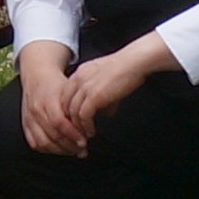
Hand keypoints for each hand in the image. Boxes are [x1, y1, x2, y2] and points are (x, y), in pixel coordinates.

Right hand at [15, 40, 86, 156]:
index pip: (58, 122)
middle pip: (52, 135)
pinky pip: (34, 143)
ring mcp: (29, 118)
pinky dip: (47, 149)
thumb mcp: (70, 88)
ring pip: (42, 142)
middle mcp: (36, 109)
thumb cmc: (56, 83)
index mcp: (48, 99)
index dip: (72, 134)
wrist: (36, 75)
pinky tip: (59, 149)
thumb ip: (81, 103)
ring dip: (60, 150)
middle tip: (83, 150)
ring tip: (73, 151)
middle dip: (70, 146)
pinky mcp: (25, 124)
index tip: (85, 140)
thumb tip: (97, 117)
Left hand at [61, 32, 177, 137]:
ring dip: (77, 127)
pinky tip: (91, 132)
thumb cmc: (126, 70)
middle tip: (76, 132)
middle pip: (64, 104)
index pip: (65, 95)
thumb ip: (102, 95)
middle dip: (69, 120)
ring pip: (72, 112)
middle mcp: (78, 79)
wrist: (133, 62)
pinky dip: (85, 126)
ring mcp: (84, 87)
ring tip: (84, 136)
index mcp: (79, 74)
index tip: (73, 121)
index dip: (68, 110)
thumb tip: (105, 112)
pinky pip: (83, 115)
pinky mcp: (94, 96)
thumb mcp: (106, 80)